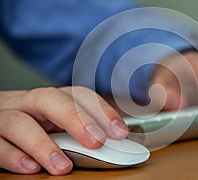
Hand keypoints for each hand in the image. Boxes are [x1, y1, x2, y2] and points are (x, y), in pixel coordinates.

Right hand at [0, 86, 127, 174]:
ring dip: (43, 145)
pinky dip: (13, 156)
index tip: (119, 131)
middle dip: (76, 119)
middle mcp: (29, 104)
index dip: (101, 110)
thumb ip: (78, 132)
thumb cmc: (31, 126)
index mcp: (51, 100)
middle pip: (50, 99)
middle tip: (96, 142)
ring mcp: (5, 117)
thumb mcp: (55, 124)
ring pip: (19, 122)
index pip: (78, 96)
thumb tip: (112, 144)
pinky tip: (31, 168)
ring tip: (62, 166)